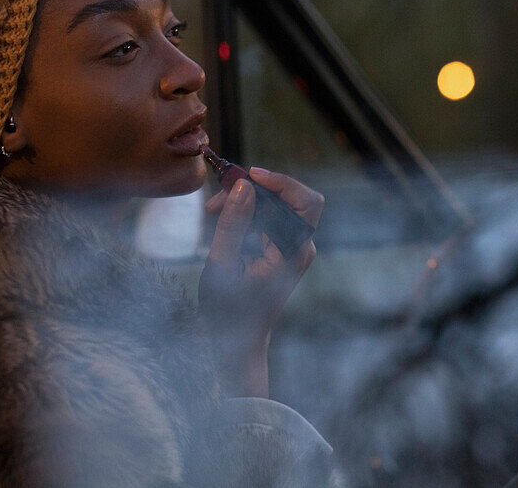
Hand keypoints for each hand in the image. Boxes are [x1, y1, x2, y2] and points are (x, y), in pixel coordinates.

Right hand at [198, 168, 321, 397]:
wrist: (235, 342)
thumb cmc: (227, 311)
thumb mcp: (222, 265)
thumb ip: (233, 224)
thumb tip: (244, 186)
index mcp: (294, 252)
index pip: (305, 202)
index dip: (281, 182)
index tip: (249, 176)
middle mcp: (300, 248)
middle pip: (290, 199)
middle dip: (255, 191)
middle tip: (218, 199)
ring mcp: (293, 249)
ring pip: (277, 207)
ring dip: (247, 202)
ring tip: (213, 211)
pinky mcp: (281, 250)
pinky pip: (270, 219)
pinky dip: (248, 213)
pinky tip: (222, 220)